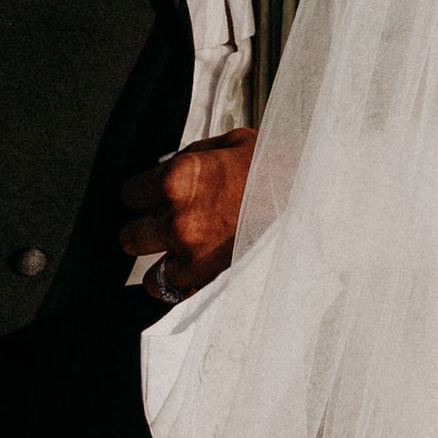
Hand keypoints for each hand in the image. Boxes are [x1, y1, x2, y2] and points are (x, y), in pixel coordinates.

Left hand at [118, 131, 254, 299]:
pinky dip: (178, 285)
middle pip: (129, 236)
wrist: (308, 193)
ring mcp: (193, 254)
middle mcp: (178, 219)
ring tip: (176, 252)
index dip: (141, 195)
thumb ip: (185, 158)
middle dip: (145, 229)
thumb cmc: (267, 165)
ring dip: (160, 263)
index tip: (152, 197)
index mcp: (178, 179)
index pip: (128, 195)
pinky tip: (187, 270)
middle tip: (162, 224)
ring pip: (146, 275)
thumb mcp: (225, 145)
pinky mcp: (210, 278)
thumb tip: (158, 170)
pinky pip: (172, 293)